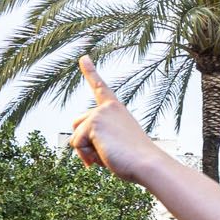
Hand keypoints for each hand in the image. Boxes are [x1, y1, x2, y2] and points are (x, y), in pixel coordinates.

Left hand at [65, 58, 160, 183]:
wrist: (146, 163)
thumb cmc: (134, 159)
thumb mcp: (115, 144)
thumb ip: (98, 139)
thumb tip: (74, 143)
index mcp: (116, 110)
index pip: (100, 88)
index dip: (90, 72)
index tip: (83, 57)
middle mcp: (107, 108)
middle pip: (77, 124)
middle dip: (83, 142)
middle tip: (107, 152)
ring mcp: (99, 114)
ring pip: (76, 138)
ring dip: (87, 152)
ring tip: (109, 154)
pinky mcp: (94, 123)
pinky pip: (77, 144)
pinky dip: (87, 156)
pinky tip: (105, 155)